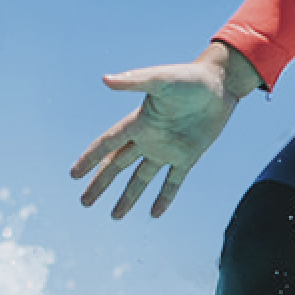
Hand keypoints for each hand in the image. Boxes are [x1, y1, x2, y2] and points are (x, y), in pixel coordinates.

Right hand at [72, 43, 259, 218]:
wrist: (220, 84)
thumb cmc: (189, 77)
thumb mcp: (160, 79)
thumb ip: (134, 81)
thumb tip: (106, 79)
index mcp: (138, 122)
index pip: (107, 145)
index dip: (90, 159)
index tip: (73, 175)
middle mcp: (149, 138)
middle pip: (118, 166)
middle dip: (100, 184)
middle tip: (85, 202)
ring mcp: (168, 149)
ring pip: (141, 179)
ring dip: (128, 197)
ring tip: (115, 216)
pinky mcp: (188, 156)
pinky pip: (173, 182)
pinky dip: (164, 198)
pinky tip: (155, 214)